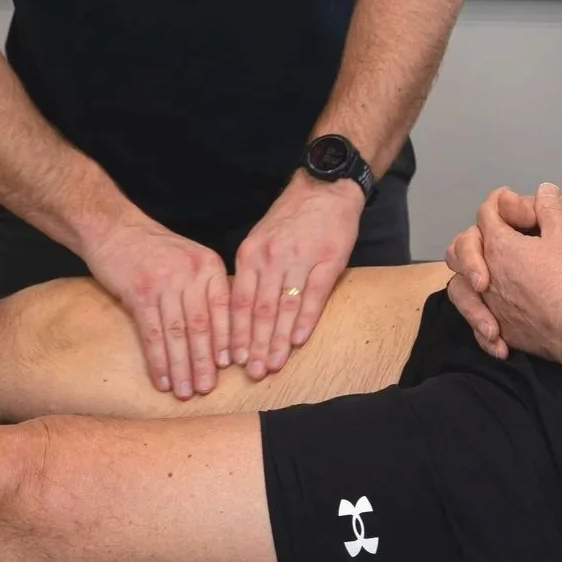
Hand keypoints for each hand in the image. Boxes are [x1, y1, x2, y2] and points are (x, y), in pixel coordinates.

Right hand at [85, 214, 232, 398]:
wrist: (113, 227)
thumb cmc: (153, 248)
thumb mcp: (189, 258)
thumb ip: (206, 288)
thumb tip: (223, 332)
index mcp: (208, 265)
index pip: (224, 308)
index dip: (228, 340)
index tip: (232, 366)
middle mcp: (190, 273)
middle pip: (202, 325)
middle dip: (205, 362)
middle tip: (207, 389)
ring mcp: (164, 282)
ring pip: (178, 333)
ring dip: (182, 367)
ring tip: (185, 392)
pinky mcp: (139, 292)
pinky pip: (152, 334)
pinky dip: (158, 360)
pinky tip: (161, 379)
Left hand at [231, 171, 363, 379]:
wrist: (325, 189)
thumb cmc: (290, 218)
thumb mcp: (260, 240)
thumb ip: (251, 274)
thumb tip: (239, 314)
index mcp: (251, 254)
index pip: (239, 302)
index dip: (236, 334)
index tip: (233, 360)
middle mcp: (272, 258)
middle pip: (260, 311)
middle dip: (255, 345)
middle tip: (253, 373)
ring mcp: (300, 260)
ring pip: (285, 307)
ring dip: (279, 340)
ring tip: (274, 365)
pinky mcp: (328, 261)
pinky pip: (314, 296)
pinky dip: (306, 320)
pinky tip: (299, 341)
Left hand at [447, 183, 561, 363]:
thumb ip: (549, 207)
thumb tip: (544, 189)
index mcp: (498, 246)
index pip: (485, 215)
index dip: (498, 205)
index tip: (513, 207)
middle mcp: (486, 276)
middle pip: (460, 251)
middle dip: (472, 245)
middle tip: (493, 250)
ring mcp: (490, 305)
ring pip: (460, 290)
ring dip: (469, 285)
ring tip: (484, 287)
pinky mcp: (501, 330)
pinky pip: (477, 327)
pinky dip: (482, 324)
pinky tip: (496, 327)